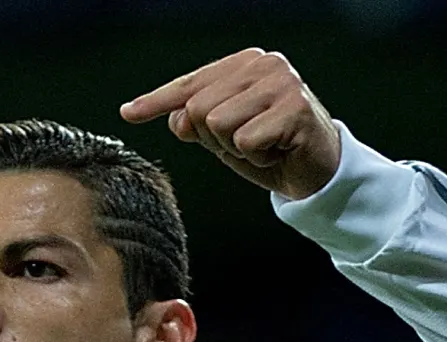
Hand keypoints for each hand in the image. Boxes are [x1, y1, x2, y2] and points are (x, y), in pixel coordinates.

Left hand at [120, 49, 339, 201]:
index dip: (156, 102)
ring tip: (264, 146)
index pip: (190, 85)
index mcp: (243, 63)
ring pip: (217, 125)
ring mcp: (281, 83)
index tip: (128, 114)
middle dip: (213, 139)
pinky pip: (245, 142)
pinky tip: (277, 152)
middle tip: (248, 144)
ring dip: (235, 149)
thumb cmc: (269, 149)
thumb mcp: (224, 138)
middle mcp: (263, 64)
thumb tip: (175, 121)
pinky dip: (256, 159)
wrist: (318, 171)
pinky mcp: (294, 108)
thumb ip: (196, 125)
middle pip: (197, 108)